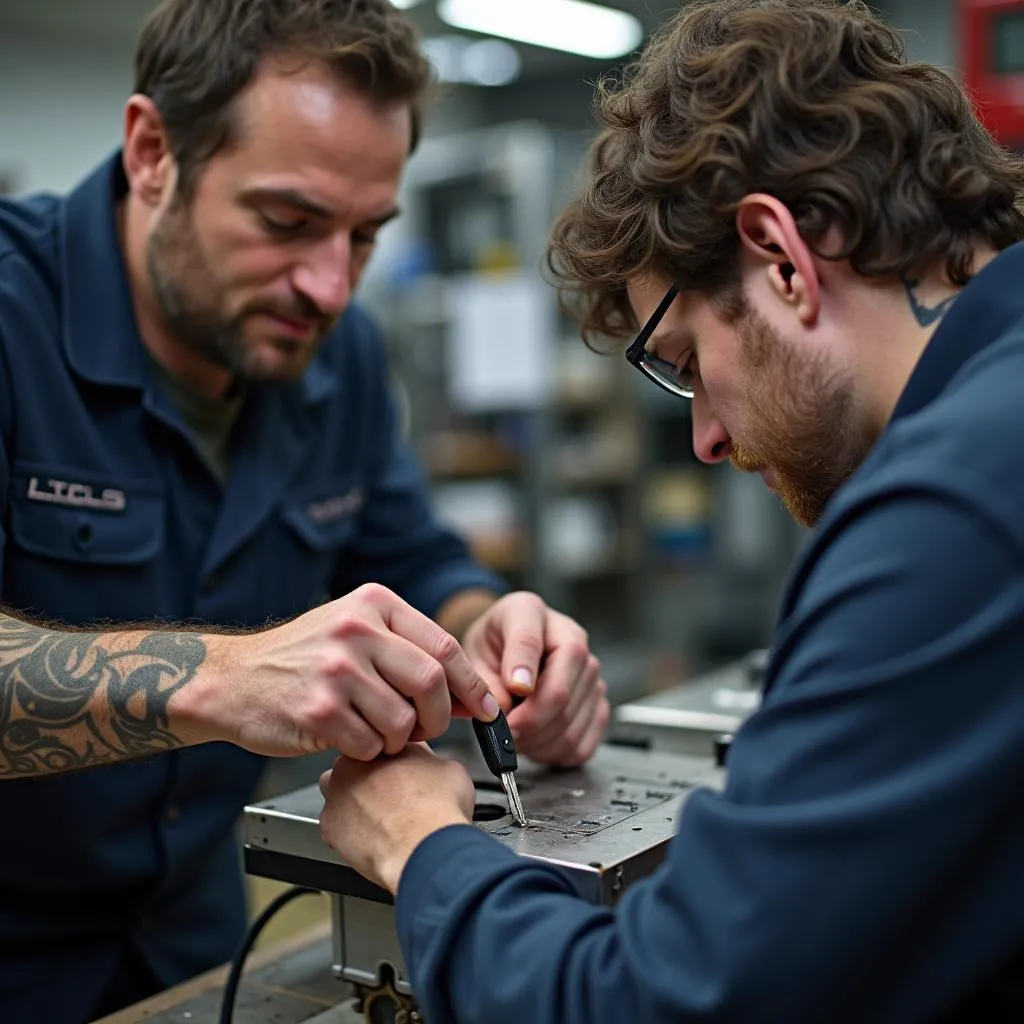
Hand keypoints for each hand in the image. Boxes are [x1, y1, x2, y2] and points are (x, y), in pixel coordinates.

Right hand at [174, 583, 499, 759]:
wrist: (232, 679)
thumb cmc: (300, 659)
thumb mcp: (355, 634)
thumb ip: (409, 655)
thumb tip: (472, 696)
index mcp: (373, 603)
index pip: (444, 646)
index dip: (471, 684)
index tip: (486, 709)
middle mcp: (357, 630)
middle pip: (432, 682)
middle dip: (439, 717)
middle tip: (428, 729)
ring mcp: (336, 669)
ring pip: (404, 720)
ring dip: (400, 738)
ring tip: (377, 730)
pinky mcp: (318, 709)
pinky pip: (370, 743)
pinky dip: (370, 751)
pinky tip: (351, 738)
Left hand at [318, 744, 474, 892]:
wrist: (422, 844)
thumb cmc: (438, 809)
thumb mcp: (451, 769)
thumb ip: (434, 762)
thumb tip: (436, 767)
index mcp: (385, 744)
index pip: (385, 746)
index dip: (396, 763)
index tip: (403, 775)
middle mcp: (357, 763)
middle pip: (357, 766)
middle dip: (369, 779)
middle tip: (391, 798)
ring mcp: (339, 792)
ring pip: (338, 792)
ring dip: (352, 803)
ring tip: (377, 820)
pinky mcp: (329, 823)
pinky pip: (333, 825)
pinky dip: (347, 834)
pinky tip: (369, 841)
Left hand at [461, 592, 609, 765]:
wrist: (506, 647)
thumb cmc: (491, 647)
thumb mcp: (473, 653)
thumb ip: (484, 681)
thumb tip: (504, 711)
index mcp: (530, 612)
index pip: (530, 641)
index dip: (522, 670)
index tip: (513, 690)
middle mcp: (570, 637)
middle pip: (559, 692)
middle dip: (527, 723)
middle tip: (503, 734)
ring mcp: (590, 671)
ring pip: (571, 722)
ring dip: (539, 742)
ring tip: (516, 738)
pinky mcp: (598, 700)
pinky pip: (583, 741)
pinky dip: (556, 753)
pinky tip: (537, 743)